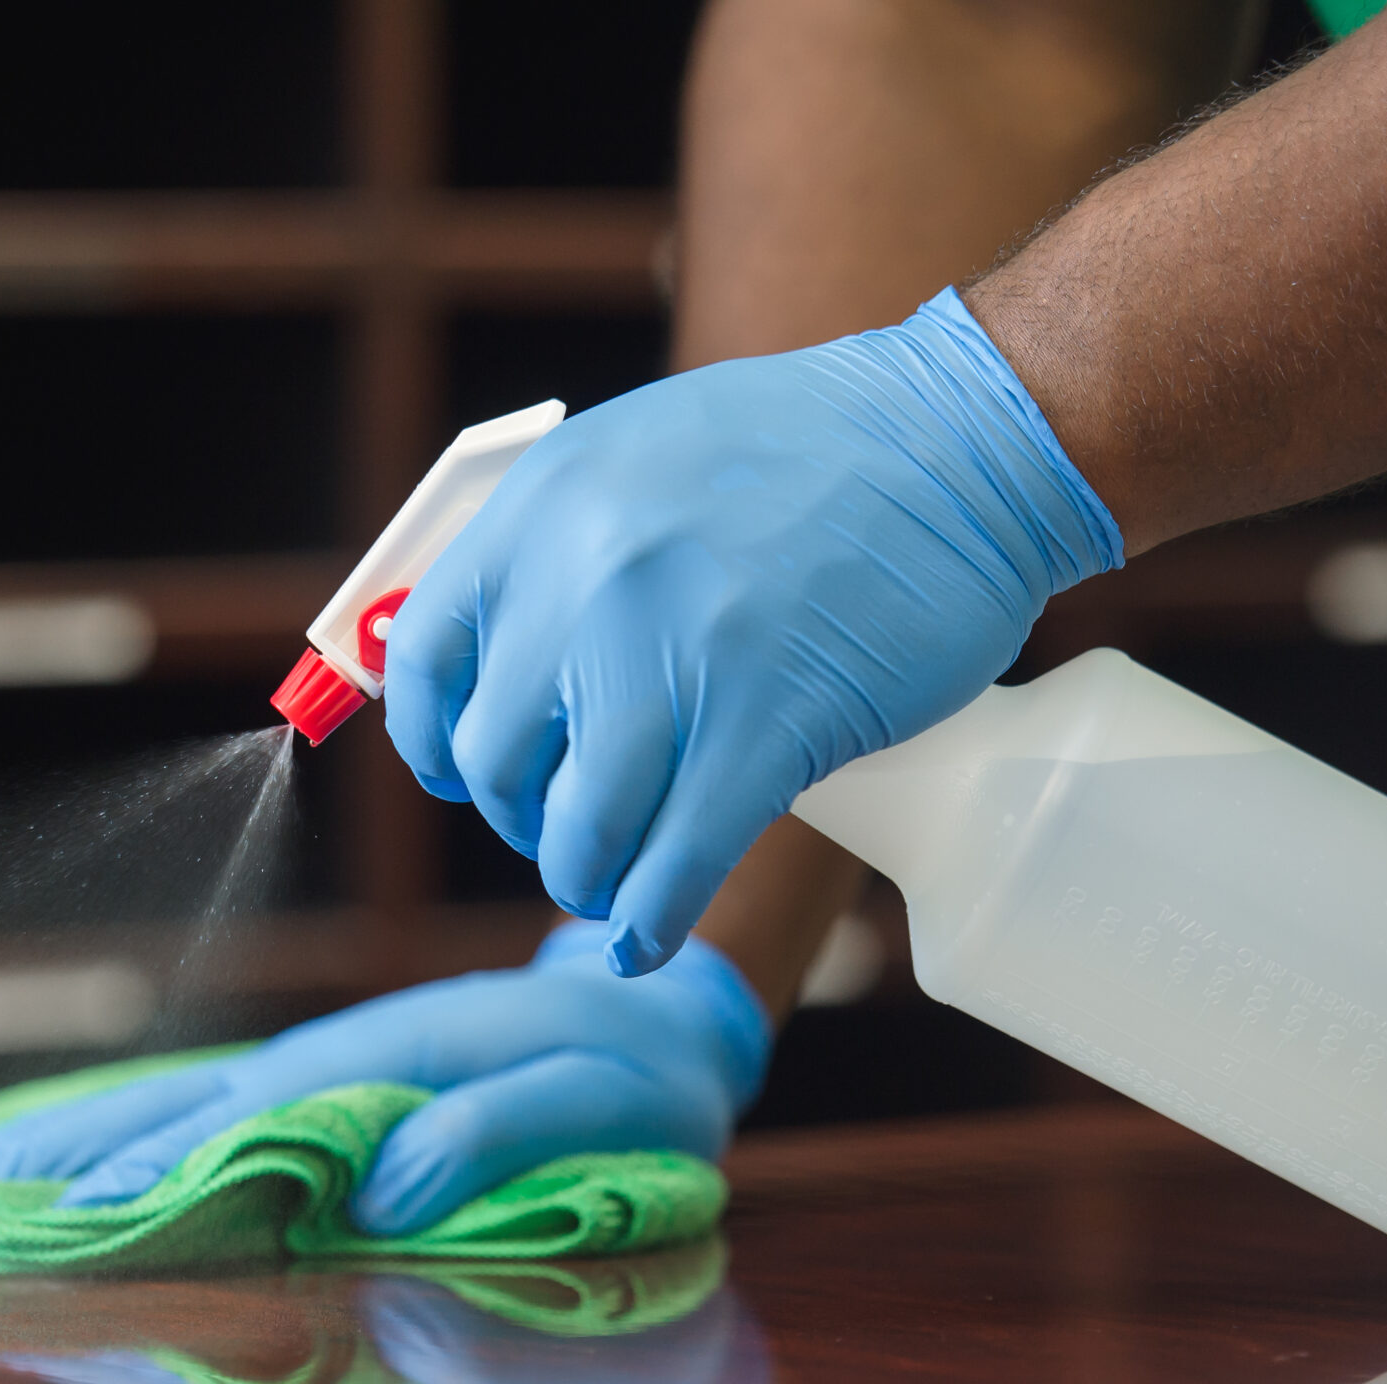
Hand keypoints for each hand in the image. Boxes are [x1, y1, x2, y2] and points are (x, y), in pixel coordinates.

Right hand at [0, 921, 767, 1235]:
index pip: (226, 1153)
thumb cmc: (631, 1106)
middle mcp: (324, 1093)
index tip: (28, 1237)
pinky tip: (52, 1193)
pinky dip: (122, 1153)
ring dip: (62, 1163)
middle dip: (51, 1181)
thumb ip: (497, 1169)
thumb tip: (377, 1216)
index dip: (129, 1195)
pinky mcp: (319, 1112)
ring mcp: (313, 1099)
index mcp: (376, 1093)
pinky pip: (203, 1131)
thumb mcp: (597, 1129)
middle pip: (163, 1133)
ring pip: (166, 1125)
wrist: (658, 1032)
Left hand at [383, 288, 1122, 975]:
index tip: (461, 773)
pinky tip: (647, 941)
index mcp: (544, 508)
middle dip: (525, 819)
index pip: (424, 658)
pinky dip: (651, 920)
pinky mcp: (769, 724)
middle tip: (572, 831)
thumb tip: (496, 667)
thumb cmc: (808, 452)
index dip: (434, 739)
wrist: (962, 440)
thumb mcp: (638, 456)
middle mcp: (587, 578)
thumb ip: (556, 550)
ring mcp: (675, 655)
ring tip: (613, 887)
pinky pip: (674, 861)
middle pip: (497, 759)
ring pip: (580, 829)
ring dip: (587, 879)